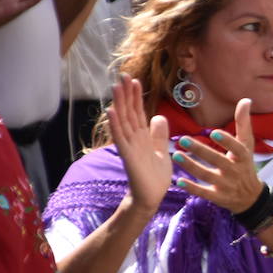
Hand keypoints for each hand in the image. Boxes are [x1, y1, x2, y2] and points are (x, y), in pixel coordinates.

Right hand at [106, 75, 172, 213]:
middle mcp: (133, 138)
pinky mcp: (127, 157)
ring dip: (119, 104)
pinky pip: (120, 138)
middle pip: (129, 112)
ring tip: (115, 87)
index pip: (138, 112)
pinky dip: (116, 125)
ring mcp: (129, 147)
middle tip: (123, 75)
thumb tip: (158, 117)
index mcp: (142, 136)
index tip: (134, 80)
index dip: (136, 97)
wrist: (151, 197)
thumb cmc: (155, 176)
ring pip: (123, 121)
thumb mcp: (161, 150)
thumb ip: (158, 134)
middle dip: (126, 94)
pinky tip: (111, 111)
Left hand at [170, 97, 264, 212]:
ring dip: (191, 166)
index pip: (236, 148)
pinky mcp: (218, 197)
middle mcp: (235, 171)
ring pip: (206, 175)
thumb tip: (245, 100)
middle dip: (200, 151)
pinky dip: (192, 187)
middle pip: (217, 160)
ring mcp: (226, 185)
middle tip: (183, 140)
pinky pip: (203, 192)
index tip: (213, 132)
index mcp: (243, 157)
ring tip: (176, 156)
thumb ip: (243, 123)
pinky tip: (178, 181)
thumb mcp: (248, 145)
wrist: (250, 197)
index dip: (226, 141)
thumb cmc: (245, 165)